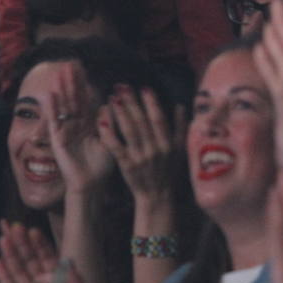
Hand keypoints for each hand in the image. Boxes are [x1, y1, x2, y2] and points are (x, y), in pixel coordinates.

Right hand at [47, 61, 114, 200]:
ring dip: (62, 89)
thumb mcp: (110, 140)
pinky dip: (52, 108)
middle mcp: (77, 124)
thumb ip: (109, 122)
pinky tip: (50, 94)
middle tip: (70, 62)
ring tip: (60, 72)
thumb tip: (110, 101)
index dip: (84, 84)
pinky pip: (55, 121)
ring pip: (64, 106)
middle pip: (74, 98)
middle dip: (72, 81)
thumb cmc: (102, 165)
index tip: (83, 67)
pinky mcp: (58, 139)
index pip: (86, 98)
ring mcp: (66, 130)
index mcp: (90, 123)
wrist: (91, 184)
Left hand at [98, 84, 185, 203]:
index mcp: (168, 144)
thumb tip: (179, 106)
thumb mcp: (180, 150)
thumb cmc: (169, 171)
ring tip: (112, 98)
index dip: (151, 103)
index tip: (144, 88)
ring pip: (129, 131)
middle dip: (131, 102)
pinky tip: (101, 121)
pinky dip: (109, 134)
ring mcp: (140, 157)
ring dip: (120, 112)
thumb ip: (180, 128)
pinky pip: (116, 146)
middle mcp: (155, 149)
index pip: (159, 119)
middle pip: (141, 121)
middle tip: (122, 86)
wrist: (157, 196)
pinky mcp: (127, 165)